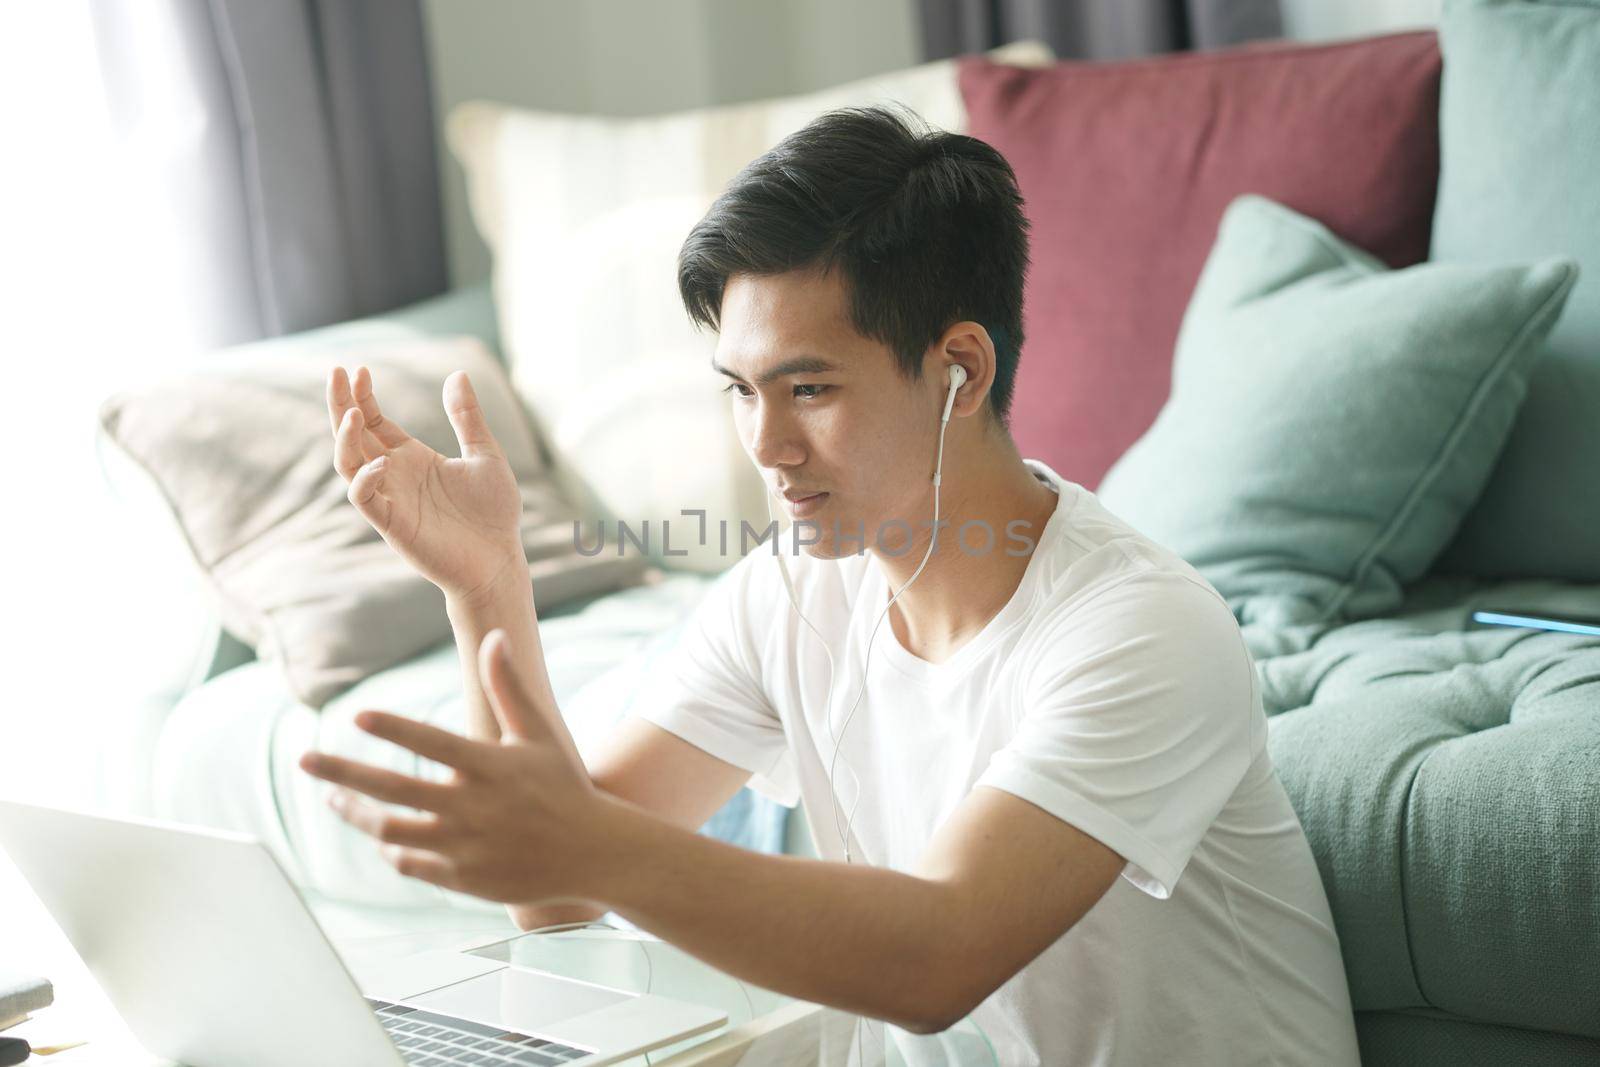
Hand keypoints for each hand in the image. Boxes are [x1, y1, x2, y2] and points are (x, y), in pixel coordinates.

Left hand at [298, 629, 611, 905]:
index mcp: (490, 767)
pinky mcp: (463, 878)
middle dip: (342, 774)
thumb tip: (494, 636)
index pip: (432, 743)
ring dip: (356, 814)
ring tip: (334, 799)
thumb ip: (508, 687)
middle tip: (305, 759)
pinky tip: (380, 836)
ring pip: (391, 831)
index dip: (394, 728)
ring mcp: (465, 846)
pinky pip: (410, 864)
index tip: (357, 716)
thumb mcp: (540, 735)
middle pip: (392, 789)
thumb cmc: (563, 787)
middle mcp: (472, 807)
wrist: (594, 855)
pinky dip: (390, 850)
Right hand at [328, 364, 524, 603]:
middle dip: (340, 405)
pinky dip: (366, 480)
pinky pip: (365, 500)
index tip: (360, 369)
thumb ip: (467, 417)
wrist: (499, 560)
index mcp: (411, 457)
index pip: (373, 421)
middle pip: (352, 435)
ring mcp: (390, 499)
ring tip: (353, 414)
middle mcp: (393, 475)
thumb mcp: (485, 454)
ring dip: (345, 439)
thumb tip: (458, 373)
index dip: (362, 395)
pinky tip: (383, 461)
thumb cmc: (493, 513)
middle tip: (336, 373)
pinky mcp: (393, 525)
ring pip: (349, 465)